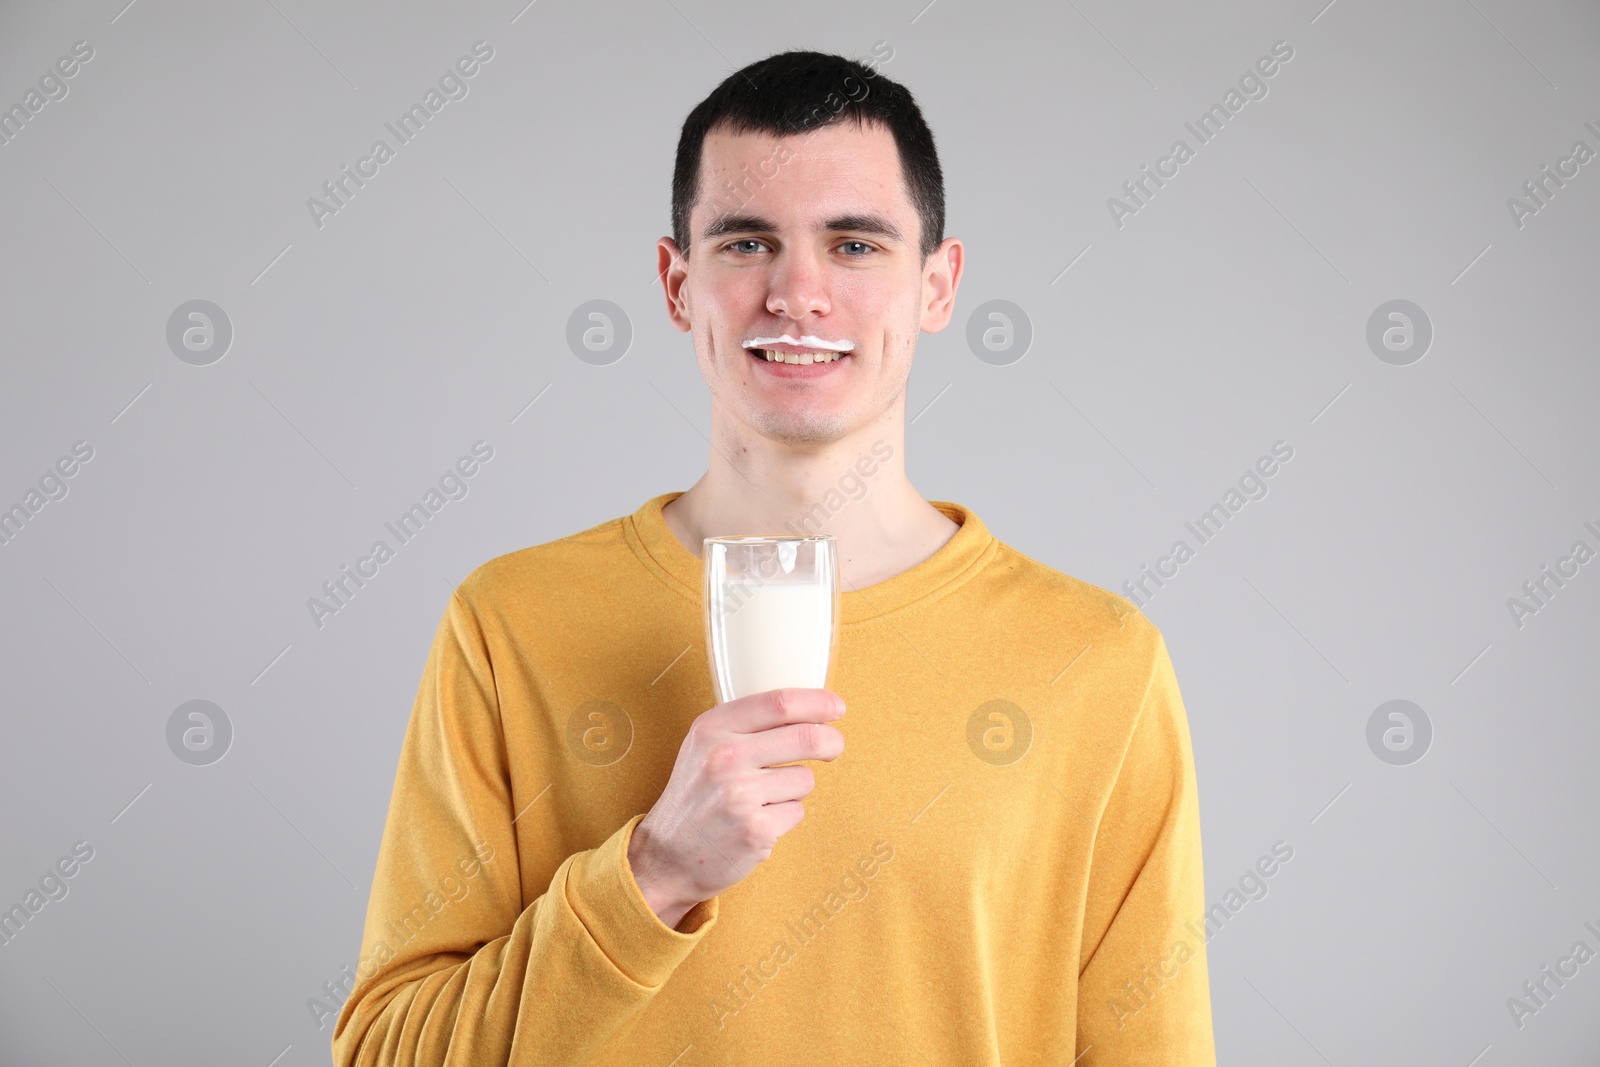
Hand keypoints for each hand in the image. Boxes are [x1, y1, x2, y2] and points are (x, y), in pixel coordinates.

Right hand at [627, 687, 845, 927]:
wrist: (666, 857)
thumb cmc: (695, 798)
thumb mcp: (704, 747)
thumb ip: (745, 726)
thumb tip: (809, 710)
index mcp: (711, 728)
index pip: (779, 702)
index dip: (817, 702)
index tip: (835, 707)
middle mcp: (724, 757)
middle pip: (805, 737)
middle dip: (831, 741)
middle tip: (833, 746)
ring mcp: (740, 795)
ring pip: (804, 779)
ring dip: (795, 789)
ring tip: (762, 800)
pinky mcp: (756, 830)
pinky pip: (796, 812)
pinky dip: (784, 817)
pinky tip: (757, 822)